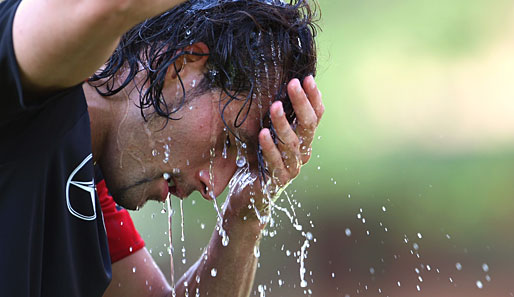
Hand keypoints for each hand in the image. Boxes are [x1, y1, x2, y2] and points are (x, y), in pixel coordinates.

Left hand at [223, 75, 323, 223]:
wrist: (249, 197)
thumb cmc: (257, 161)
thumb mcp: (268, 135)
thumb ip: (276, 119)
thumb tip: (276, 88)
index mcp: (303, 141)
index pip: (315, 116)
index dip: (313, 98)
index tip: (307, 78)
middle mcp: (302, 154)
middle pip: (308, 126)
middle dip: (301, 104)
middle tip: (293, 84)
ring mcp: (292, 169)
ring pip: (292, 144)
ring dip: (283, 123)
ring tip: (275, 106)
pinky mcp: (277, 182)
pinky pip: (275, 163)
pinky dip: (269, 148)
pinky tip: (263, 133)